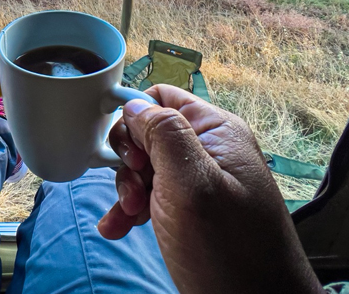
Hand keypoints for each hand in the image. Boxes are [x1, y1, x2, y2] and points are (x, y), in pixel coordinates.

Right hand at [97, 84, 323, 293]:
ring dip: (126, 190)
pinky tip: (118, 228)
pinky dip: (130, 210)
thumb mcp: (191, 185)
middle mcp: (209, 151)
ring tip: (129, 218)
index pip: (164, 97)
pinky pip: (152, 197)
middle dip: (130, 161)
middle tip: (134, 192)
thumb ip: (163, 135)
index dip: (136, 118)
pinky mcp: (191, 212)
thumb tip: (134, 104)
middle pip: (149, 134)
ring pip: (146, 167)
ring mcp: (200, 183)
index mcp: (216, 132)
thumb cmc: (230, 251)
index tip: (128, 154)